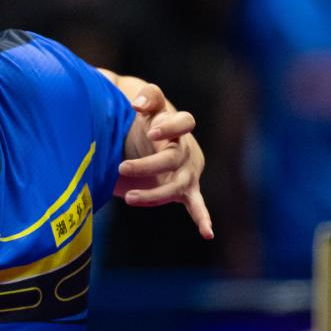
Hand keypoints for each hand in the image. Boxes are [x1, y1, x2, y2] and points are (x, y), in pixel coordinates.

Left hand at [115, 83, 213, 239]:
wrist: (161, 140)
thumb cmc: (152, 121)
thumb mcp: (149, 106)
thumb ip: (147, 97)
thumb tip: (135, 101)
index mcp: (178, 127)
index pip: (184, 122)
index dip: (171, 127)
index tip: (151, 131)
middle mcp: (185, 150)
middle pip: (172, 158)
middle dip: (148, 165)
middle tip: (121, 168)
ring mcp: (187, 172)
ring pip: (176, 186)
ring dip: (154, 195)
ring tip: (129, 198)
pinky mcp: (185, 190)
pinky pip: (196, 205)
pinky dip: (202, 218)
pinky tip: (208, 233)